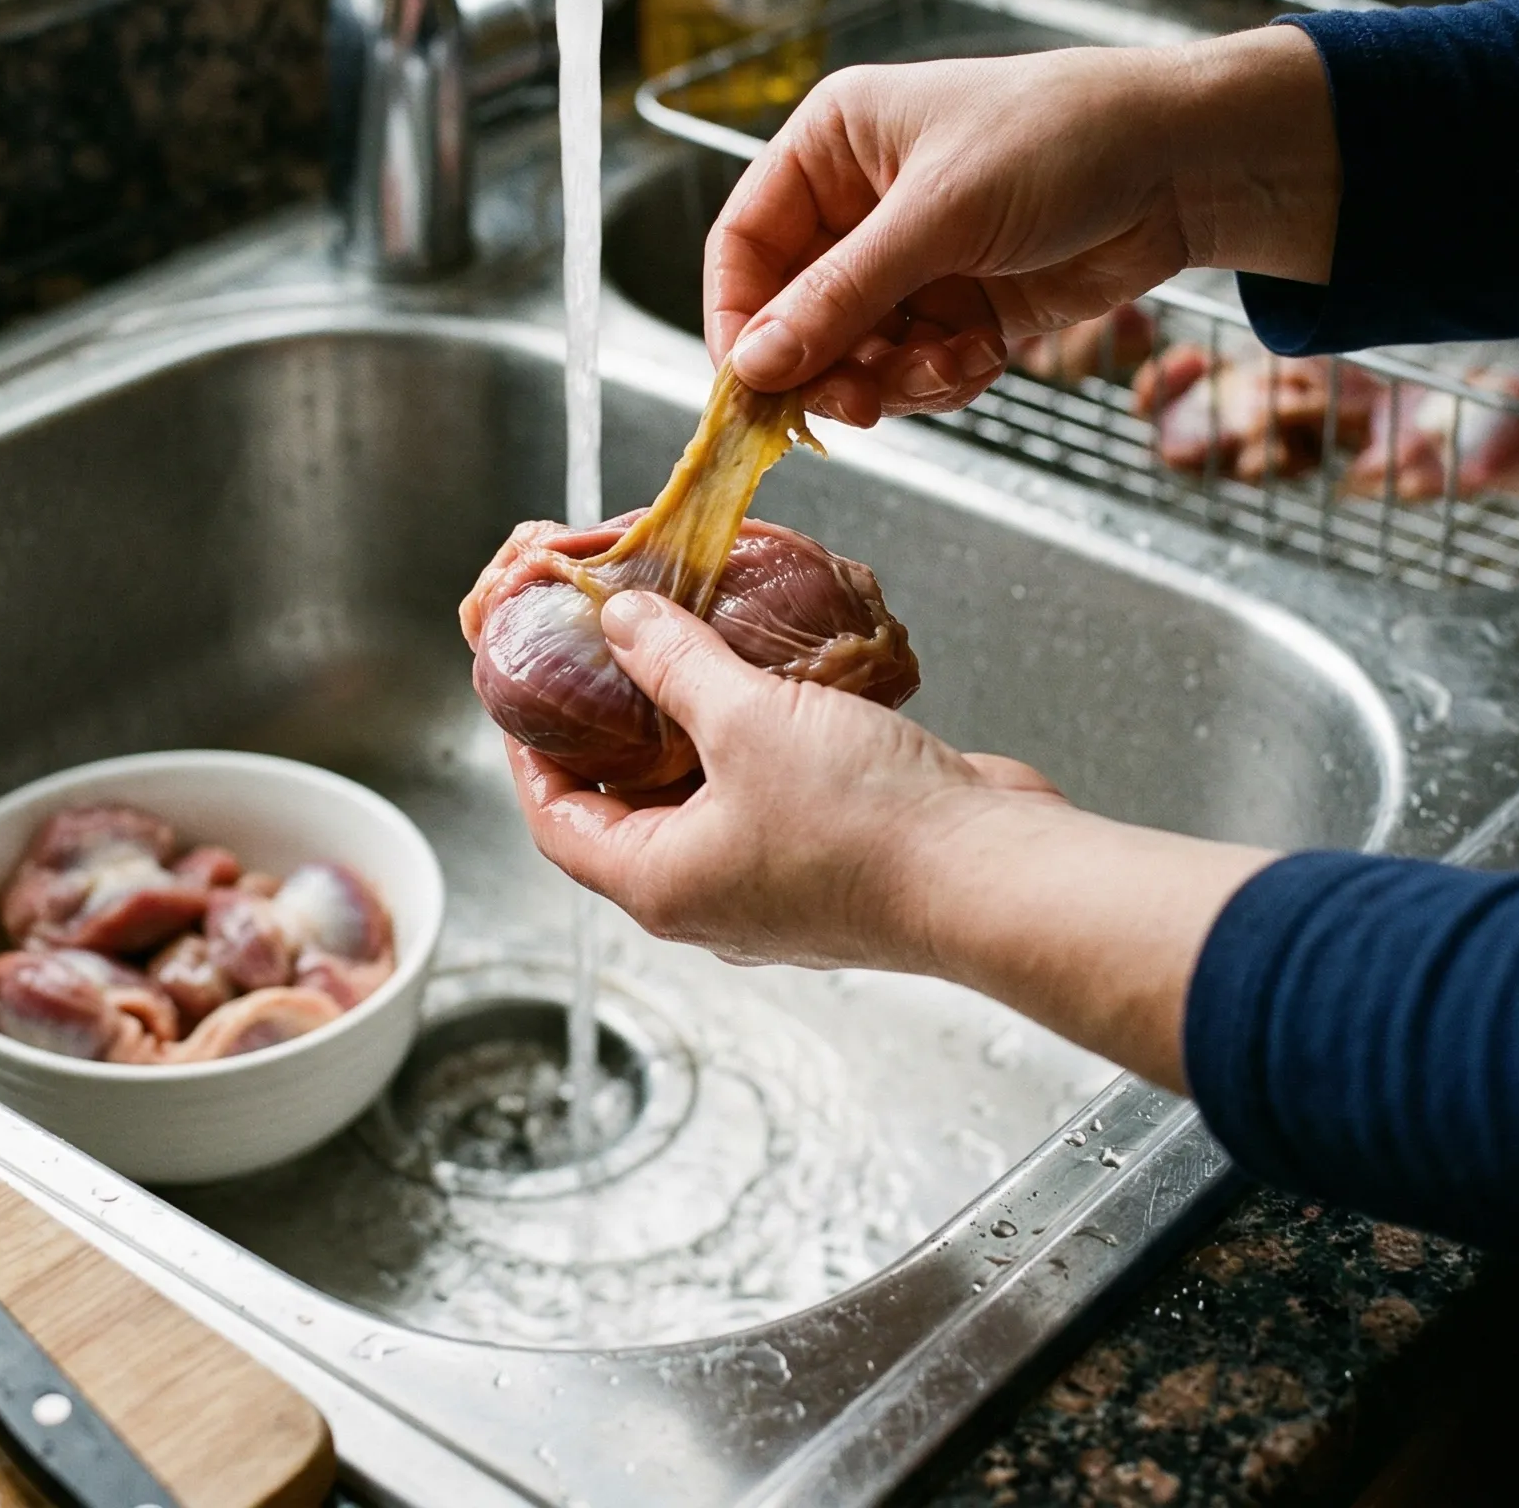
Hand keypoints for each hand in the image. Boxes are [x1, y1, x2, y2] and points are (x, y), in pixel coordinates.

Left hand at [508, 590, 1065, 975]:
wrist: (995, 874)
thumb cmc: (866, 827)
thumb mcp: (745, 719)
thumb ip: (674, 664)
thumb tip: (624, 623)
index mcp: (661, 882)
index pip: (557, 820)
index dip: (529, 755)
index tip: (524, 694)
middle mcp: (710, 894)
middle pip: (628, 806)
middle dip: (614, 730)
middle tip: (603, 657)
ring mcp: (775, 881)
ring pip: (707, 795)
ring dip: (693, 728)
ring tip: (684, 651)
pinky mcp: (835, 856)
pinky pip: (774, 791)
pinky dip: (762, 737)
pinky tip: (774, 679)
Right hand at [703, 27, 1338, 425]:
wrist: (1186, 165)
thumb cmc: (1065, 140)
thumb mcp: (941, 215)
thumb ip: (842, 296)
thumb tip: (755, 365)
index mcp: (832, 147)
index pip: (744, 246)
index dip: (738, 320)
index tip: (751, 386)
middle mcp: (859, 205)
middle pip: (793, 315)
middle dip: (826, 366)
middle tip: (858, 405)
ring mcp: (910, 262)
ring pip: (854, 355)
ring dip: (894, 380)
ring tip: (949, 366)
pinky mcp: (958, 308)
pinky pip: (912, 370)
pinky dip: (940, 380)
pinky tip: (984, 356)